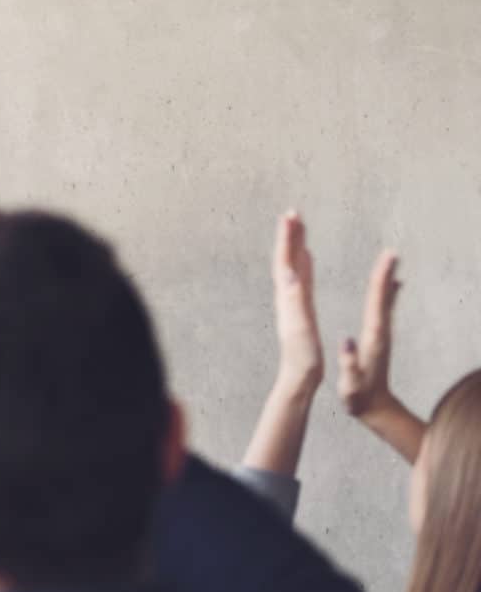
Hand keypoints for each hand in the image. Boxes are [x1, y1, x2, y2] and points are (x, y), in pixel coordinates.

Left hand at [242, 212, 323, 475]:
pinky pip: (300, 279)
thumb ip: (294, 299)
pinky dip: (302, 264)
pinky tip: (306, 259)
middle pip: (286, 260)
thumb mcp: (300, 327)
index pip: (285, 262)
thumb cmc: (301, 357)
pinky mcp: (298, 310)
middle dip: (289, 236)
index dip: (288, 239)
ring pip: (292, 267)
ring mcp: (291, 302)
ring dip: (295, 246)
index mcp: (287, 299)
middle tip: (294, 212)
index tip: (291, 215)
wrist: (298, 380)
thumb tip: (288, 272)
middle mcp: (286, 297)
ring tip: (298, 228)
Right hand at [338, 250, 400, 417]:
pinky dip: (387, 291)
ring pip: (386, 300)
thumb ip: (349, 364)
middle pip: (385, 297)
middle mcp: (381, 332)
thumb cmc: (359, 397)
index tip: (387, 260)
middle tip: (391, 251)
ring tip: (391, 259)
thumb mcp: (351, 385)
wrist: (376, 408)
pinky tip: (392, 283)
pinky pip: (384, 307)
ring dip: (387, 278)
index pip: (377, 304)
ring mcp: (382, 333)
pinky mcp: (380, 336)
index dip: (381, 280)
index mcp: (373, 338)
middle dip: (386, 273)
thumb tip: (345, 341)